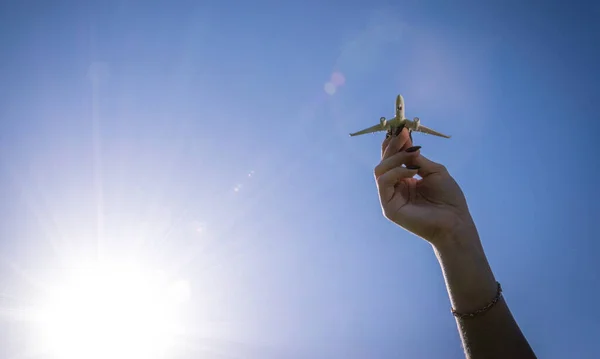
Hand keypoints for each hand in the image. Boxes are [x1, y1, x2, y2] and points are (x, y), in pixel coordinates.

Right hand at [375, 127, 474, 243]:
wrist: (455, 222)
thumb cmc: (448, 199)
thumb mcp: (434, 170)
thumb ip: (417, 158)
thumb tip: (405, 140)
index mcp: (405, 180)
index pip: (392, 159)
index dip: (394, 143)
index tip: (402, 129)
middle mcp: (395, 187)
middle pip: (383, 161)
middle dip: (392, 146)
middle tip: (403, 134)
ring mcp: (390, 197)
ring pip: (380, 170)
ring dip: (396, 158)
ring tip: (413, 156)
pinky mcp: (388, 206)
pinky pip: (384, 182)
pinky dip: (396, 172)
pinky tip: (412, 172)